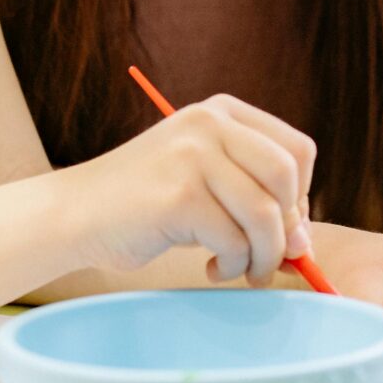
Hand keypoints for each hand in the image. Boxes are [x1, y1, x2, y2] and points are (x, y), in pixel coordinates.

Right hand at [64, 95, 317, 285]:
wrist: (76, 214)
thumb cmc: (148, 205)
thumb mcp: (208, 186)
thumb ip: (257, 202)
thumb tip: (306, 247)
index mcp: (223, 112)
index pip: (298, 151)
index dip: (301, 197)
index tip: (280, 228)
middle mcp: (210, 124)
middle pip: (288, 177)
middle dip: (288, 228)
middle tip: (268, 257)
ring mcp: (193, 156)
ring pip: (267, 215)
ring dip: (262, 257)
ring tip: (239, 270)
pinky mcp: (179, 195)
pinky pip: (235, 241)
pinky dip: (232, 266)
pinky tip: (210, 268)